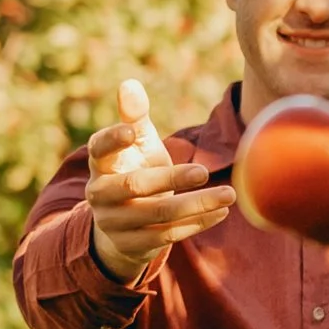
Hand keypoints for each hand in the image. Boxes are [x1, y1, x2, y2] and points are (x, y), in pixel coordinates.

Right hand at [85, 78, 232, 284]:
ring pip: (158, 215)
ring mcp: (115, 223)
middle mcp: (100, 195)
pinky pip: (168, 235)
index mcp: (101, 164)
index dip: (112, 140)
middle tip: (204, 171)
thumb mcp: (136, 144)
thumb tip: (129, 83)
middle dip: (171, 178)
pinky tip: (222, 211)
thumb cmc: (135, 170)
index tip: (132, 131)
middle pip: (134, 186)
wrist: (123, 225)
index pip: (99, 150)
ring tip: (229, 194)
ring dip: (196, 204)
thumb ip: (135, 116)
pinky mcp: (133, 246)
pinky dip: (198, 223)